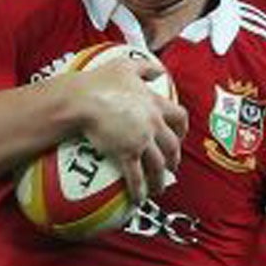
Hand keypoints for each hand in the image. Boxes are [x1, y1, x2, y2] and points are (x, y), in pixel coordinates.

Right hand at [76, 58, 185, 204]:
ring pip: (159, 165)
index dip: (182, 128)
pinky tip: (138, 200)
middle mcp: (153, 123)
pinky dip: (139, 190)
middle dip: (175, 158)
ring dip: (161, 179)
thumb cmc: (100, 81)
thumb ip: (145, 67)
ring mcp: (141, 140)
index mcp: (154, 103)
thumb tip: (158, 70)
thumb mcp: (126, 65)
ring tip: (159, 189)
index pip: (178, 116)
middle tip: (172, 166)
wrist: (82, 100)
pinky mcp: (127, 154)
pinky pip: (137, 177)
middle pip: (172, 145)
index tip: (180, 135)